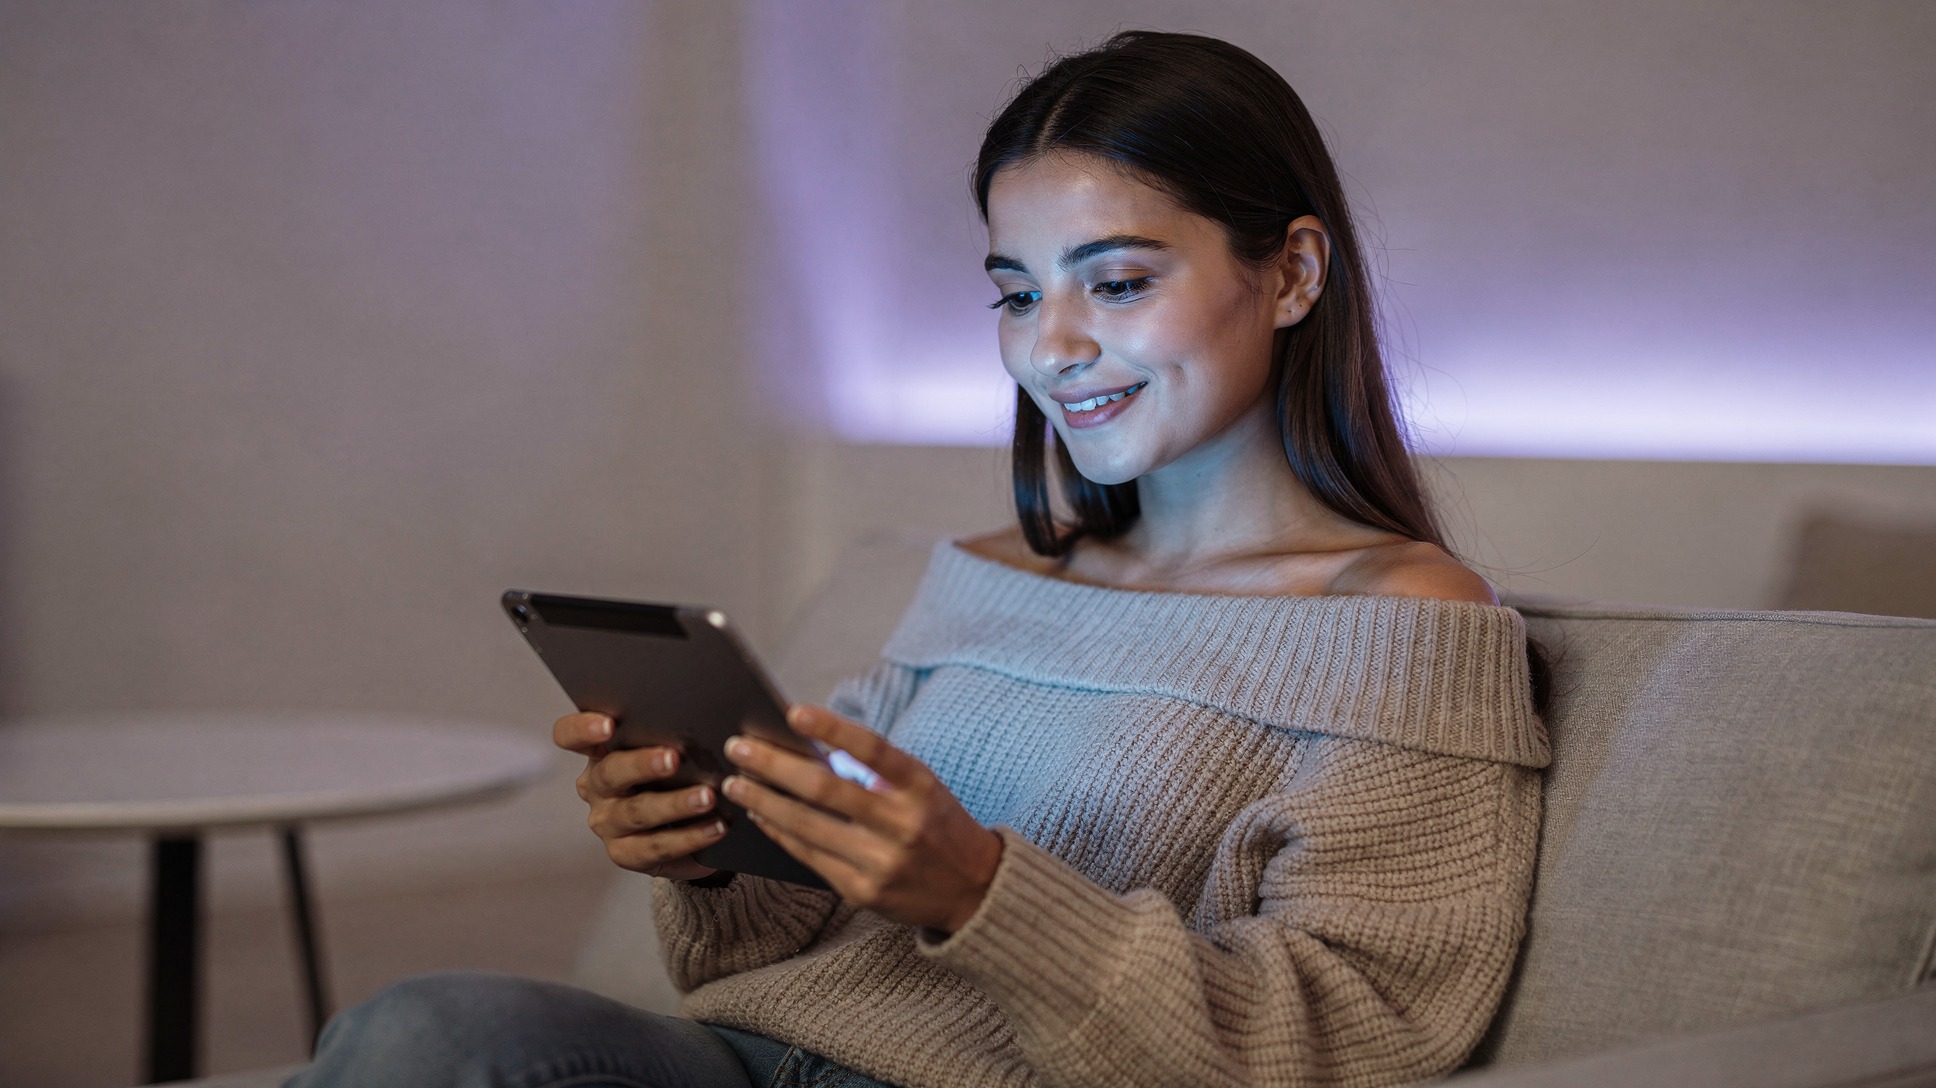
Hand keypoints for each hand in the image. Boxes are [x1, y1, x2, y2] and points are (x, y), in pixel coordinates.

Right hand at [552, 712, 724, 881]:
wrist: (686, 827)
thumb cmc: (677, 774)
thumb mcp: (668, 749)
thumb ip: (669, 734)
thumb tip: (700, 716)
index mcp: (599, 752)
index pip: (570, 735)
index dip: (582, 728)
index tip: (609, 725)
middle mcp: (596, 786)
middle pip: (609, 773)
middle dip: (642, 764)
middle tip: (673, 759)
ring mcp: (607, 822)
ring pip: (636, 812)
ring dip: (675, 804)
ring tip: (707, 798)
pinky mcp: (625, 853)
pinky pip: (656, 846)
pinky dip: (689, 837)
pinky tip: (715, 828)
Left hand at [721, 705, 1002, 932]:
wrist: (975, 891)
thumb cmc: (939, 826)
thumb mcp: (922, 789)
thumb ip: (876, 773)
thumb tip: (808, 751)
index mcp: (921, 787)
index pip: (873, 749)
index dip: (832, 727)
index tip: (792, 711)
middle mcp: (903, 824)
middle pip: (825, 790)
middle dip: (773, 767)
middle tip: (738, 748)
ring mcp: (881, 862)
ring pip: (807, 826)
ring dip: (763, 801)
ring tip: (736, 783)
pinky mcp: (863, 891)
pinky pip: (809, 856)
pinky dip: (780, 832)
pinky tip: (761, 816)